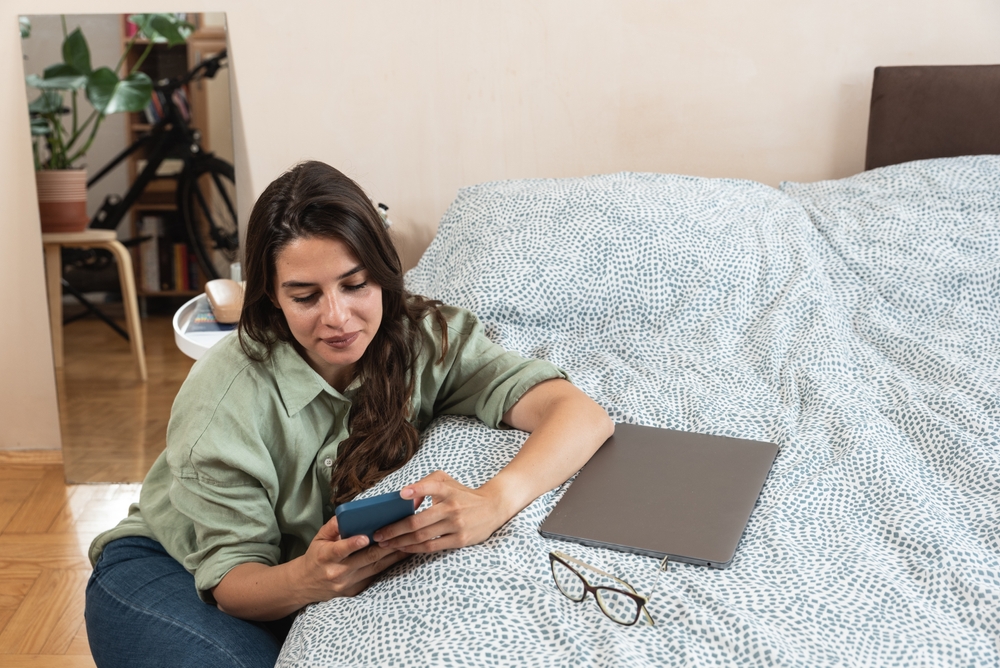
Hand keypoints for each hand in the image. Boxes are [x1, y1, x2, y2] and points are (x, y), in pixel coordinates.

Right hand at [299, 515, 409, 598]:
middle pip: (365, 558)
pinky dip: (389, 565)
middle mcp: (337, 572)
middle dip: (385, 546)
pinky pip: (375, 576)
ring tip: (408, 543)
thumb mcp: (318, 538)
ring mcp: (348, 583)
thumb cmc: (316, 557)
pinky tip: (401, 555)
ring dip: (393, 555)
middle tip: (401, 533)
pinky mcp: (356, 591)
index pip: (339, 550)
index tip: (366, 537)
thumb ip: (333, 526)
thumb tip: (348, 514)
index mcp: (325, 556)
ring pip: (375, 567)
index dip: (353, 544)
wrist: (306, 585)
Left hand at [372, 471, 507, 552]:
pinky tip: (402, 548)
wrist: (492, 508)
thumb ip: (425, 484)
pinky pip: (432, 546)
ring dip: (400, 541)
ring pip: (422, 536)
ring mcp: (456, 525)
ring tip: (384, 543)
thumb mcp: (446, 481)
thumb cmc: (462, 494)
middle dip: (394, 529)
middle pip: (417, 521)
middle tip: (377, 533)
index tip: (401, 494)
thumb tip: (406, 500)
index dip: (417, 490)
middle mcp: (452, 508)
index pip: (433, 487)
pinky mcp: (459, 540)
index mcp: (448, 490)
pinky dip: (414, 548)